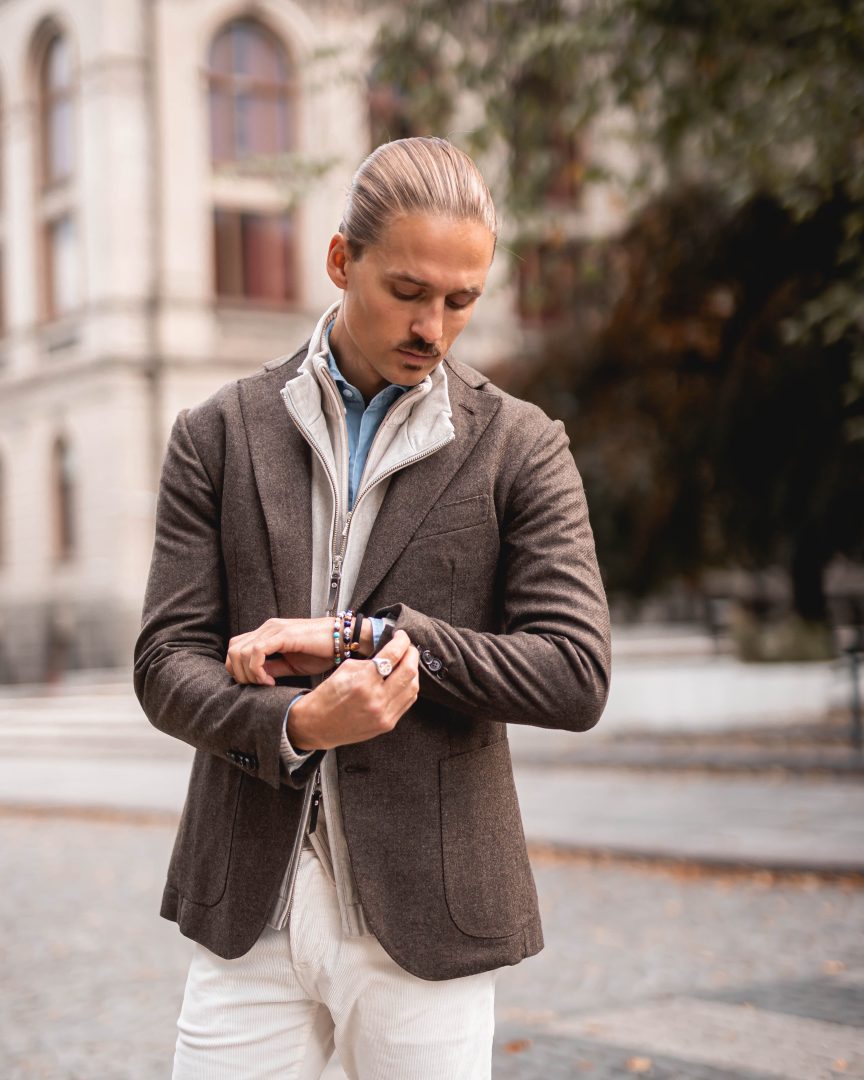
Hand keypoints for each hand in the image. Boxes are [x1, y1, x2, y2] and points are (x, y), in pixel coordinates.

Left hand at [226, 617, 362, 684]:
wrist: (343, 641)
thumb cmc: (322, 651)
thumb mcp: (290, 665)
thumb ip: (271, 668)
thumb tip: (255, 678)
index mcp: (267, 634)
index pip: (236, 649)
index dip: (239, 670)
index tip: (258, 684)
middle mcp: (267, 628)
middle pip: (233, 651)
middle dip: (240, 674)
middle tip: (258, 686)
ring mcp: (273, 630)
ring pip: (240, 651)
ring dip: (248, 673)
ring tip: (266, 683)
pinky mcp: (282, 635)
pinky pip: (256, 652)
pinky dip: (258, 670)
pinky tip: (271, 680)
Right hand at [288, 631, 419, 750]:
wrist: (318, 725)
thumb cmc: (327, 696)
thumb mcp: (345, 669)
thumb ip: (370, 660)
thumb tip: (391, 652)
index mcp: (363, 681)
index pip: (393, 654)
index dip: (402, 641)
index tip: (402, 636)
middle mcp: (376, 699)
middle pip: (409, 670)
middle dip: (412, 654)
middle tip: (408, 647)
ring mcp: (384, 714)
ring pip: (413, 687)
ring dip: (413, 671)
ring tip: (407, 663)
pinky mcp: (388, 724)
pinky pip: (408, 702)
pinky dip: (409, 688)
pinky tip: (403, 681)